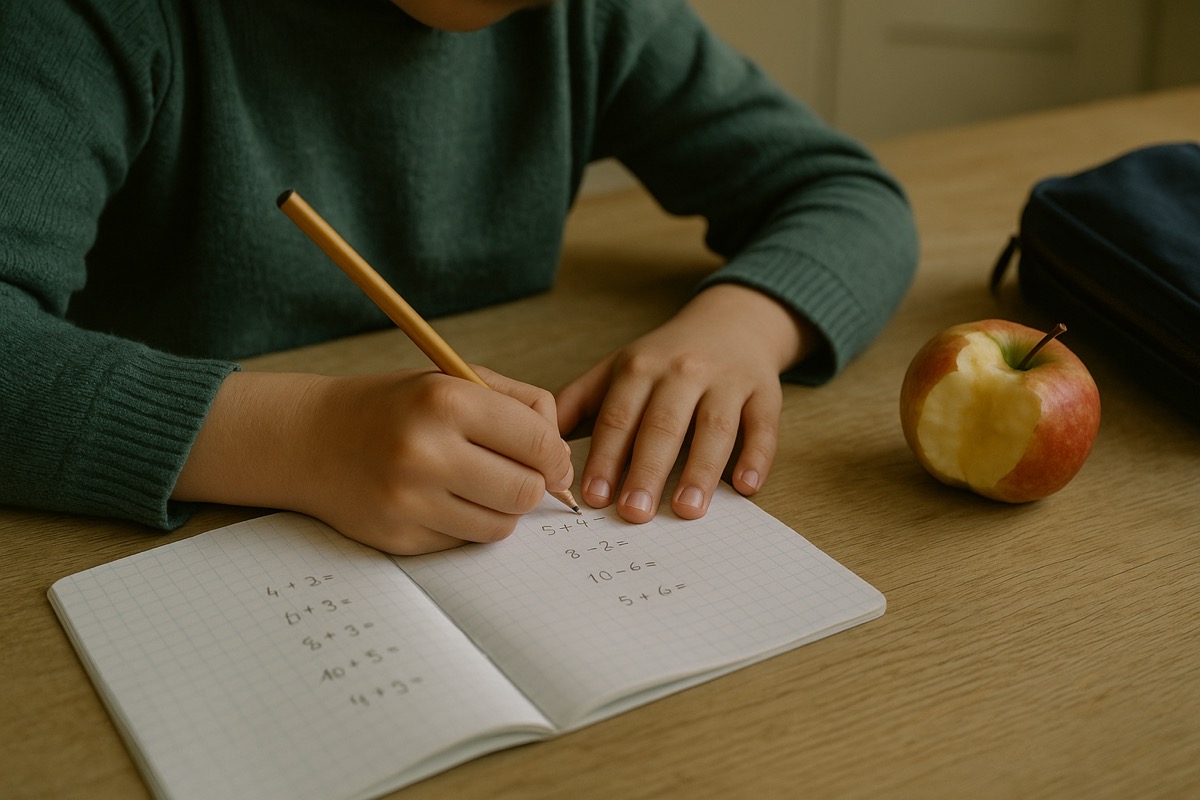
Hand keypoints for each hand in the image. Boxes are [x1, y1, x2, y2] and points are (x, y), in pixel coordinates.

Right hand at [173, 366, 573, 554]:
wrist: (310, 439)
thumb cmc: (395, 407)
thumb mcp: (453, 380)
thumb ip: (519, 404)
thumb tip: (563, 456)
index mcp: (445, 401)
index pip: (538, 442)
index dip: (557, 456)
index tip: (554, 461)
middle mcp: (425, 452)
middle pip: (525, 491)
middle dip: (533, 486)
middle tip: (520, 476)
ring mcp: (409, 501)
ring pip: (500, 526)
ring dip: (501, 509)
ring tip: (479, 486)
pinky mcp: (398, 538)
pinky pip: (463, 543)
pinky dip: (466, 525)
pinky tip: (442, 500)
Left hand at [556, 284, 813, 522]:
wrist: (732, 324)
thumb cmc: (666, 359)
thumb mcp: (618, 368)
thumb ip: (578, 402)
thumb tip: (536, 440)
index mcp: (640, 369)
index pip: (618, 417)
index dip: (604, 458)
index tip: (592, 496)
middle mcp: (683, 372)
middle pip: (662, 425)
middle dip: (646, 470)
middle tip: (633, 513)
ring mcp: (727, 381)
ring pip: (714, 427)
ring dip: (700, 470)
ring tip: (686, 509)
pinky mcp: (765, 392)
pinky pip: (763, 426)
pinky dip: (757, 456)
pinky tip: (745, 487)